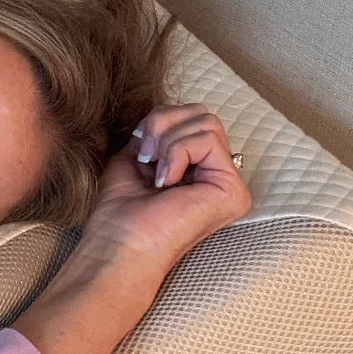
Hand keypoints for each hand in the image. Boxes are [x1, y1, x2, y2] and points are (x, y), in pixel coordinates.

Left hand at [81, 102, 251, 286]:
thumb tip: (168, 112)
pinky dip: (177, 153)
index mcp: (198, 169)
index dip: (161, 121)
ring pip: (208, 122)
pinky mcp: (233, 191)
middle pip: (203, 114)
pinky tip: (165, 181)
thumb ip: (159, 130)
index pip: (193, 117)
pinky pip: (207, 141)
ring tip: (154, 170)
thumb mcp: (138, 154)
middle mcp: (219, 176)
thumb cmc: (121, 207)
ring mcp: (229, 185)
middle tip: (146, 157)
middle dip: (164, 124)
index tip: (140, 149)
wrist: (119, 241)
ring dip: (169, 140)